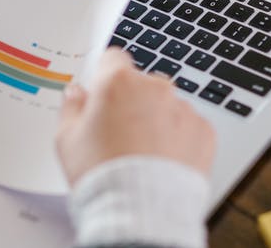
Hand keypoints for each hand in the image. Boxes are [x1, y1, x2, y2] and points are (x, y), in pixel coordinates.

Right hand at [55, 49, 215, 184]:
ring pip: (167, 106)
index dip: (106, 76)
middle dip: (133, 102)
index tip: (104, 93)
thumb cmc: (101, 176)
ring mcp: (182, 108)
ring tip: (144, 154)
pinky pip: (189, 127)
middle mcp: (154, 88)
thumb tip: (76, 92)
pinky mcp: (204, 131)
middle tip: (120, 134)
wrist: (141, 211)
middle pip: (142, 84)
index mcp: (117, 82)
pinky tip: (163, 161)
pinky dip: (179, 140)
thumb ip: (71, 107)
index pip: (113, 59)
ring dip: (158, 121)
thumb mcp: (67, 140)